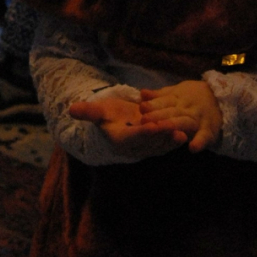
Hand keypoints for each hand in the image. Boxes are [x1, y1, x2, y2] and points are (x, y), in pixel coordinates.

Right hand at [70, 96, 186, 157]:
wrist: (116, 122)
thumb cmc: (106, 115)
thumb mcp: (97, 111)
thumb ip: (87, 112)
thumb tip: (70, 109)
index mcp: (120, 139)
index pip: (132, 136)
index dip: (142, 131)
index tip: (151, 125)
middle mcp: (133, 147)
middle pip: (149, 142)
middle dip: (161, 136)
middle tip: (173, 129)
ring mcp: (145, 148)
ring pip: (159, 145)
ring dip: (171, 141)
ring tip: (183, 133)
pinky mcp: (154, 145)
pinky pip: (165, 144)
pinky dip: (174, 140)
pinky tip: (186, 133)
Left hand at [139, 80, 222, 152]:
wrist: (220, 97)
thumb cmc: (192, 96)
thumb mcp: (176, 92)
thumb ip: (159, 95)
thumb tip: (142, 93)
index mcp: (178, 98)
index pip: (164, 101)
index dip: (153, 105)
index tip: (141, 107)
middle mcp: (187, 108)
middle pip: (172, 112)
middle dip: (158, 116)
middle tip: (144, 120)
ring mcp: (198, 119)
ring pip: (184, 122)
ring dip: (173, 126)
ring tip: (160, 129)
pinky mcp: (209, 131)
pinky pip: (204, 137)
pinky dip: (200, 142)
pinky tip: (192, 148)